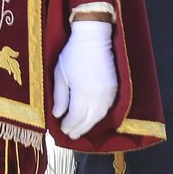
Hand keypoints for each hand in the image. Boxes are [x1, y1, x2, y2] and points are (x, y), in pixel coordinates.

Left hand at [53, 20, 117, 137]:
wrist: (94, 38)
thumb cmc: (73, 54)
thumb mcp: (60, 74)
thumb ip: (60, 96)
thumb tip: (58, 115)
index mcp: (82, 92)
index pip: (76, 116)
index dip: (68, 125)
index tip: (61, 129)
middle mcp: (98, 95)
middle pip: (89, 119)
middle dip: (79, 129)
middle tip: (71, 135)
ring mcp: (108, 92)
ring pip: (100, 115)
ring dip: (90, 124)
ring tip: (81, 129)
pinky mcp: (115, 87)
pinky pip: (108, 107)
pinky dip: (99, 115)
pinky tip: (93, 117)